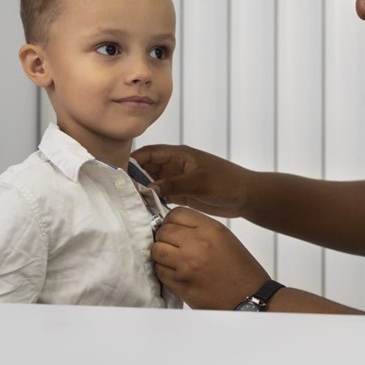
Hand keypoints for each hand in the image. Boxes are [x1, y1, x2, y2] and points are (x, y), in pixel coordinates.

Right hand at [132, 144, 252, 217]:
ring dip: (144, 191)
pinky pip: (163, 195)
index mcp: (180, 155)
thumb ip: (174, 184)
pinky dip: (154, 201)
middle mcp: (176, 166)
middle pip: (148, 168)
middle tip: (121, 193)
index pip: (150, 153)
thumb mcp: (200, 182)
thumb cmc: (226, 182)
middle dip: (135, 178)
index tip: (119, 173)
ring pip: (154, 183)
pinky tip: (144, 211)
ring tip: (129, 204)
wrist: (246, 196)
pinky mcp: (183, 194)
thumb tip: (149, 188)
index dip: (134, 160)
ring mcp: (179, 180)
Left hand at [151, 207, 269, 309]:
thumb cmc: (240, 269)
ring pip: (157, 251)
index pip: (175, 214)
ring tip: (173, 260)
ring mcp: (186, 265)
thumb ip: (199, 228)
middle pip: (163, 231)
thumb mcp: (224, 238)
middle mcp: (197, 244)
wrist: (249, 296)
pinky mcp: (180, 284)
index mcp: (210, 229)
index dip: (171, 221)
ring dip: (161, 255)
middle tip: (172, 245)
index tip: (173, 228)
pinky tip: (176, 273)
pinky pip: (159, 271)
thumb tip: (175, 227)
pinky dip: (163, 271)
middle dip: (164, 237)